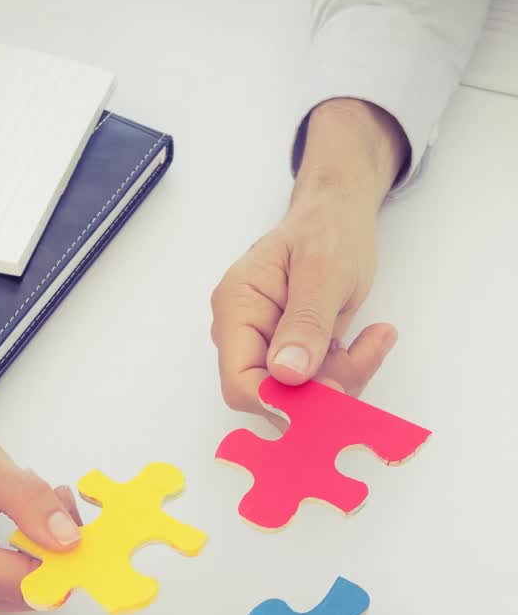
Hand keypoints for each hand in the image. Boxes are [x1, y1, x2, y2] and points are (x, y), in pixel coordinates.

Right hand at [0, 397, 81, 614]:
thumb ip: (29, 501)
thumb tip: (70, 541)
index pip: (23, 583)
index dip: (61, 556)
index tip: (72, 514)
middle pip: (26, 592)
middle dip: (54, 549)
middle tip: (54, 495)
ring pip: (25, 593)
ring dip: (44, 553)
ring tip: (33, 502)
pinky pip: (13, 590)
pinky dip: (30, 559)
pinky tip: (24, 524)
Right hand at [211, 98, 407, 419]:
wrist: (337, 214)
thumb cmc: (327, 230)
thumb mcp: (324, 270)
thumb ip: (305, 322)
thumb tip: (287, 374)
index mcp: (237, 308)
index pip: (240, 381)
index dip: (282, 400)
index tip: (333, 394)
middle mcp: (242, 333)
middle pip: (272, 395)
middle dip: (324, 390)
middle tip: (368, 353)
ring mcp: (266, 344)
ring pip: (300, 396)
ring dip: (345, 377)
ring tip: (377, 337)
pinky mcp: (292, 352)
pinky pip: (318, 383)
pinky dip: (350, 369)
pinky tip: (373, 337)